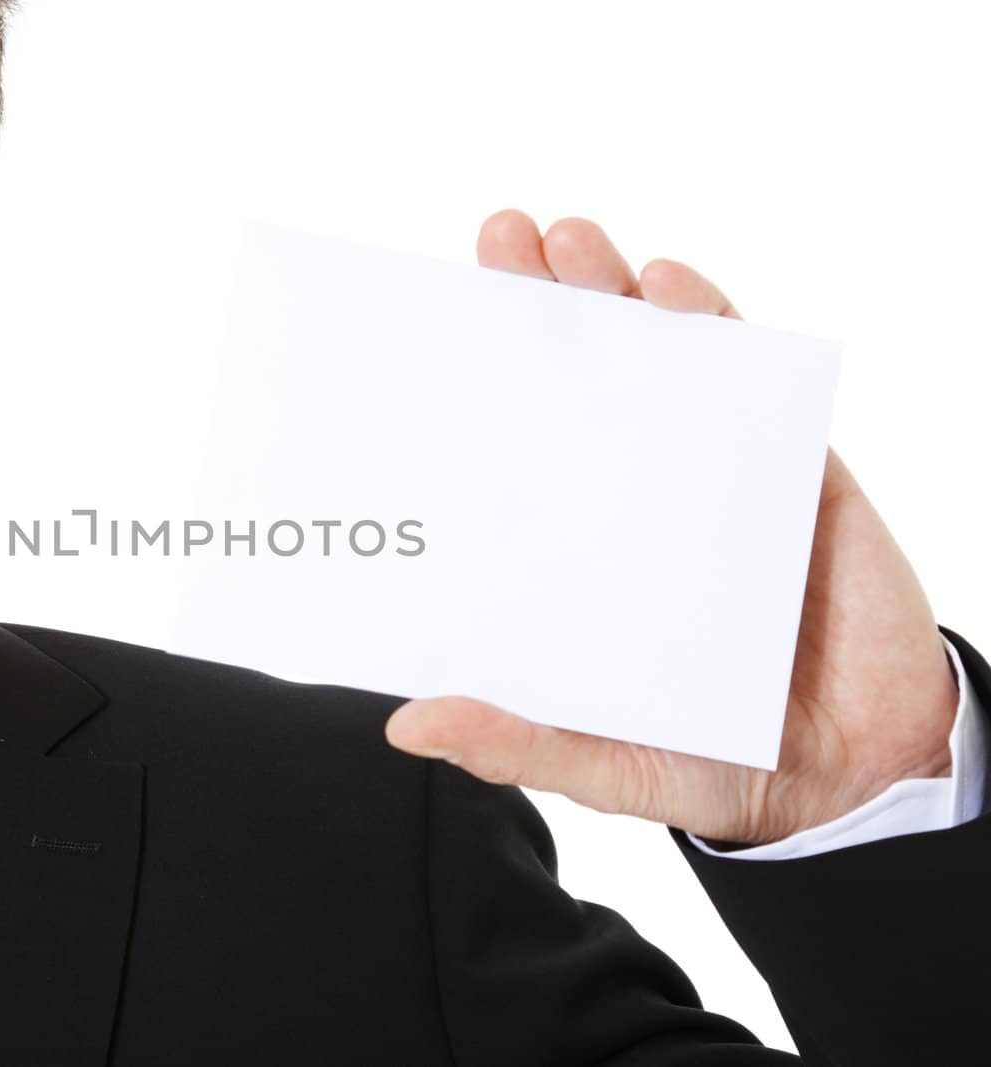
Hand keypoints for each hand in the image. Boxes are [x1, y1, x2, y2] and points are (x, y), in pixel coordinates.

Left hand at [383, 209, 960, 845]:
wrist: (850, 778)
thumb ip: (516, 741)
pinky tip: (672, 285)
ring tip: (567, 240)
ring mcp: (710, 475)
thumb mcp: (598, 762)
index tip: (426, 325)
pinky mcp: (790, 471)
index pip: (516, 449)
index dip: (479, 386)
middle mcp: (632, 497)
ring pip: (660, 359)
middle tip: (498, 239)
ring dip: (614, 289)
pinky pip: (754, 382)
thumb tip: (411, 723)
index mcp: (575, 549)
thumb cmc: (710, 760)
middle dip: (541, 299)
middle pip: (579, 378)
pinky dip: (716, 325)